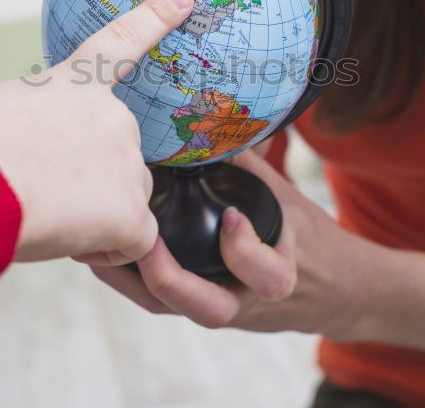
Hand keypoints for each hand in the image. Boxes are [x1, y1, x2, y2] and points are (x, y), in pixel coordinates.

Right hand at [0, 0, 195, 263]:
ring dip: (96, 216)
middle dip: (91, 180)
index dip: (155, 18)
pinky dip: (106, 250)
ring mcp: (126, 161)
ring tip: (43, 213)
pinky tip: (69, 242)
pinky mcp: (130, 211)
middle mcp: (112, 115)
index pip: (121, 42)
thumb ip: (33, 123)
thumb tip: (32, 155)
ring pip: (126, 201)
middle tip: (40, 190)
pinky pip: (133, 242)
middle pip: (119, 156)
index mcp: (72, 84)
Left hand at [90, 150, 351, 335]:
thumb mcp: (287, 199)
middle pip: (208, 310)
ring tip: (96, 243)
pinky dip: (127, 275)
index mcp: (281, 275)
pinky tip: (99, 247)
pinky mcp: (195, 305)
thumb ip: (249, 166)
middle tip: (140, 239)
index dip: (245, 250)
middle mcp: (247, 300)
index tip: (234, 216)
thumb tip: (212, 113)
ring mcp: (219, 306)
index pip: (267, 277)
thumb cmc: (306, 238)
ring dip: (129, 278)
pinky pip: (157, 298)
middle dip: (169, 279)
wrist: (328, 291)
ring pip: (170, 308)